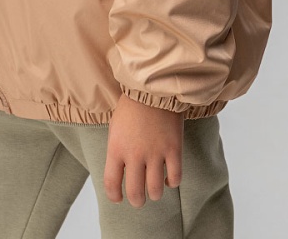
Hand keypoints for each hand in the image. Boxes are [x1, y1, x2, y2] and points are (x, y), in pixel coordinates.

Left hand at [103, 92, 183, 206]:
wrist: (153, 87)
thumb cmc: (131, 106)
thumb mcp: (115, 128)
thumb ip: (117, 151)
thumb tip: (119, 172)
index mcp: (116, 148)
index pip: (111, 184)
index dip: (114, 196)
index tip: (118, 198)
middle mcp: (134, 155)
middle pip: (135, 193)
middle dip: (137, 200)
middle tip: (139, 198)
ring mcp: (155, 153)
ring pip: (156, 191)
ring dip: (155, 193)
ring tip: (155, 188)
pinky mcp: (173, 149)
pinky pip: (175, 178)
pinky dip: (172, 182)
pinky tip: (170, 178)